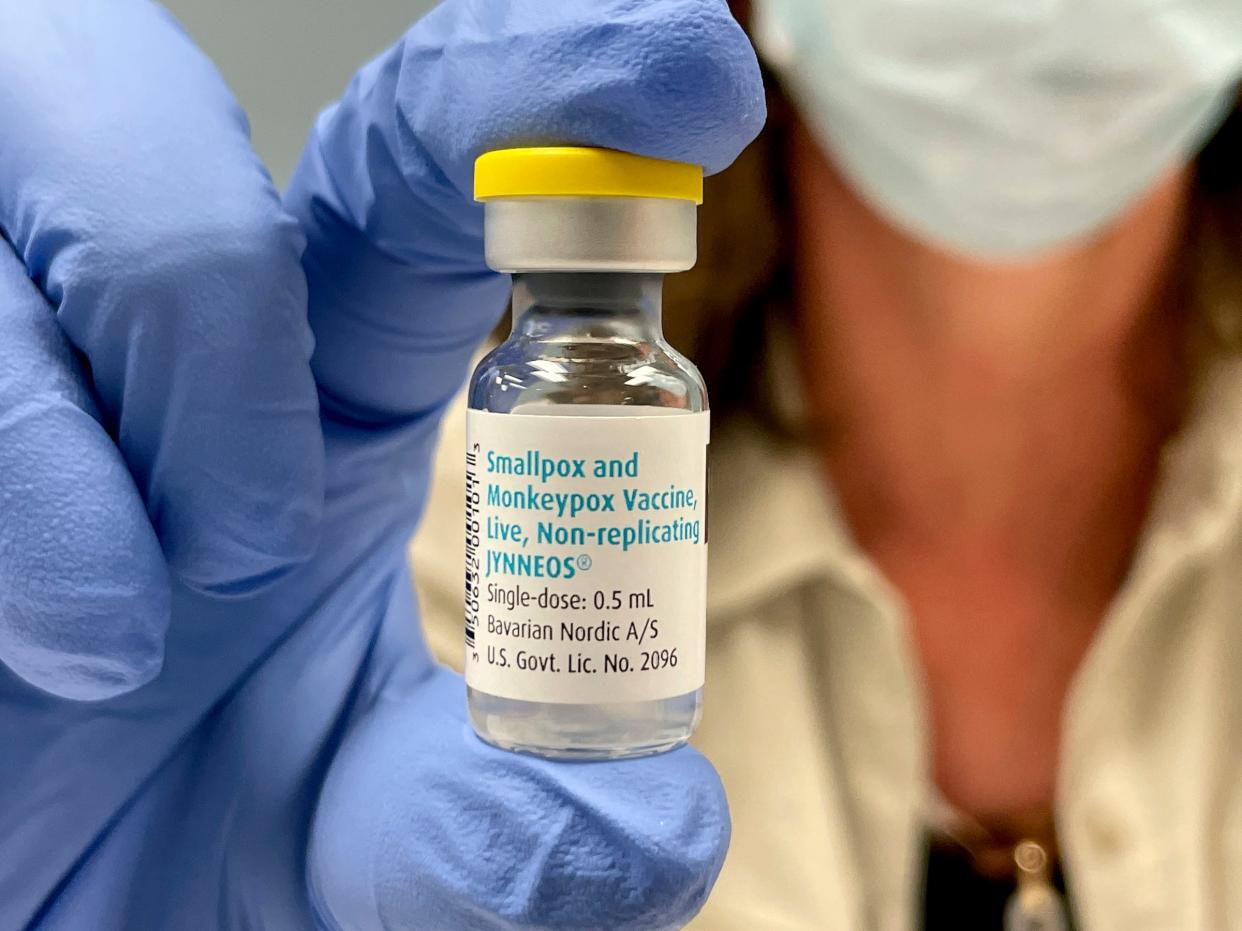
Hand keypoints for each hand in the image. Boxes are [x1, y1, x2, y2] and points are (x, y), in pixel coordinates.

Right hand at [0, 2, 763, 928]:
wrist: (12, 908)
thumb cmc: (161, 851)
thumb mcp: (351, 850)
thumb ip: (490, 837)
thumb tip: (654, 824)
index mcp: (314, 385)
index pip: (430, 174)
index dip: (549, 94)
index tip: (692, 71)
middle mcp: (164, 329)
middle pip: (208, 113)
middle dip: (318, 208)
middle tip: (280, 517)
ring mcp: (9, 329)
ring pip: (99, 197)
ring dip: (178, 395)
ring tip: (150, 628)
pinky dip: (37, 501)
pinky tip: (68, 642)